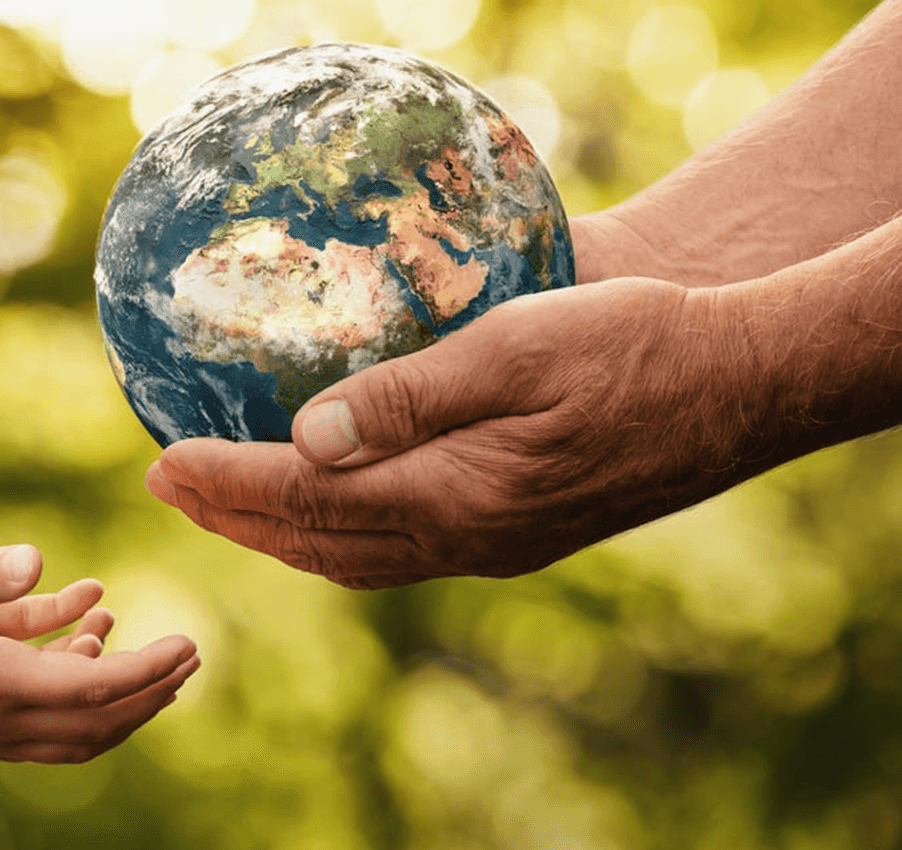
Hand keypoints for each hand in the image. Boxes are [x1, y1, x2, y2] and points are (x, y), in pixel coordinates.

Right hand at [0, 544, 198, 761]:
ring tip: (153, 667)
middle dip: (152, 694)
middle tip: (191, 659)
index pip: (97, 690)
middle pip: (98, 725)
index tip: (191, 644)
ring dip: (120, 707)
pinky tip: (80, 659)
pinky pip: (43, 732)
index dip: (152, 670)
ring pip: (74, 738)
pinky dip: (79, 706)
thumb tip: (37, 559)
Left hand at [147, 277, 756, 585]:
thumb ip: (411, 397)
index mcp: (457, 496)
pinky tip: (332, 497)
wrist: (740, 385)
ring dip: (282, 532)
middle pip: (321, 543)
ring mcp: (497, 544)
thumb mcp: (520, 347)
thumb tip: (305, 438)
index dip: (227, 482)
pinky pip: (402, 547)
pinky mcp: (520, 530)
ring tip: (226, 500)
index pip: (309, 497)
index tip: (161, 462)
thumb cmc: (633, 345)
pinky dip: (342, 531)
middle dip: (236, 516)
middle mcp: (467, 538)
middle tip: (167, 487)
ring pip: (359, 557)